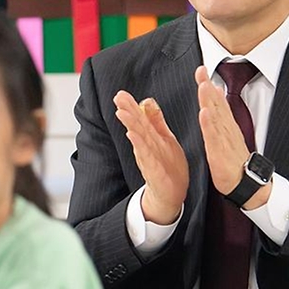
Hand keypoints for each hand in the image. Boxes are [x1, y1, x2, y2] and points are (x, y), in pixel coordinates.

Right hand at [113, 91, 188, 224]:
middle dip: (127, 111)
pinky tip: (133, 136)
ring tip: (122, 113)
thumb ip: (156, 122)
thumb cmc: (167, 167)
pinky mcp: (154, 171)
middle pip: (136, 126)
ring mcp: (149, 159)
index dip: (131, 106)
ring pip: (138, 140)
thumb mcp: (165, 139)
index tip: (121, 93)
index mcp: (151, 138)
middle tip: (117, 97)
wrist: (171, 195)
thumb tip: (148, 102)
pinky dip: (140, 146)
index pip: (139, 119)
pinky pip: (146, 157)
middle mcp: (147, 147)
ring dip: (130, 126)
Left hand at [196, 65, 251, 195]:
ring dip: (209, 100)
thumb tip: (216, 96)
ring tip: (203, 84)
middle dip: (208, 85)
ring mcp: (224, 139)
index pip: (217, 101)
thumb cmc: (234, 160)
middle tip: (201, 68)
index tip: (201, 68)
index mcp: (226, 125)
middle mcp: (226, 129)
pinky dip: (209, 124)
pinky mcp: (220, 152)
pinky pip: (214, 136)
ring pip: (216, 116)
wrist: (246, 183)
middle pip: (216, 104)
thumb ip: (222, 115)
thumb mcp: (227, 135)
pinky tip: (204, 112)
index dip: (209, 84)